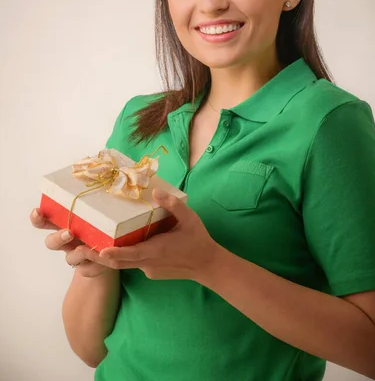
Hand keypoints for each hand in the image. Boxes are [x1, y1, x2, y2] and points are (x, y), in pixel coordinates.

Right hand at [30, 208, 110, 277]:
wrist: (113, 246)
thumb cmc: (102, 221)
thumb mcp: (98, 210)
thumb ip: (94, 201)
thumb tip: (96, 181)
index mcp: (64, 223)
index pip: (44, 221)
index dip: (37, 218)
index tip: (38, 211)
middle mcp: (66, 240)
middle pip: (52, 242)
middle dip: (58, 238)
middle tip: (69, 233)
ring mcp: (76, 255)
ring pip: (70, 258)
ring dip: (79, 254)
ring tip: (91, 249)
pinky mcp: (87, 267)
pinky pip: (88, 270)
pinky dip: (96, 266)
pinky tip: (104, 261)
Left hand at [73, 188, 220, 281]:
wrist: (208, 265)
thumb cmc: (198, 239)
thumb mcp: (189, 218)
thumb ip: (172, 205)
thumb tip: (156, 191)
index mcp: (156, 250)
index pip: (130, 254)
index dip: (113, 253)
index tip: (97, 250)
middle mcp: (148, 263)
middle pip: (118, 263)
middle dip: (98, 256)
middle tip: (78, 248)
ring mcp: (149, 270)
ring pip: (124, 265)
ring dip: (107, 257)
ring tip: (88, 246)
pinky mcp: (151, 272)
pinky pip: (134, 264)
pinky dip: (123, 257)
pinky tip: (116, 247)